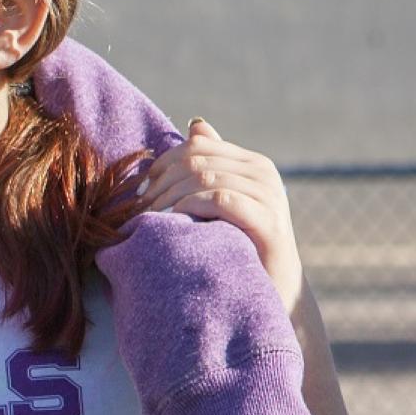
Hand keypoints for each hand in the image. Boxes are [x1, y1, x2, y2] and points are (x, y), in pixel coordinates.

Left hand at [138, 118, 302, 308]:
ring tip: (150, 218)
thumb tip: (195, 123)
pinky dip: (190, 206)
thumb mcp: (224, 201)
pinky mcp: (268, 220)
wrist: (275, 291)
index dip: (162, 164)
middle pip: (197, 160)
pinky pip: (220, 198)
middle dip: (162, 181)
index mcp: (251, 163)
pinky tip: (174, 221)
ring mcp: (269, 194)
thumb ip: (211, 165)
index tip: (141, 190)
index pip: (197, 146)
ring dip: (169, 196)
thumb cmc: (241, 246)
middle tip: (140, 207)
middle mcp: (264, 172)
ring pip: (205, 177)